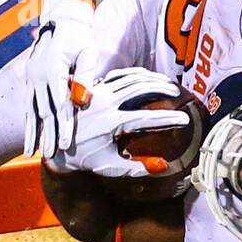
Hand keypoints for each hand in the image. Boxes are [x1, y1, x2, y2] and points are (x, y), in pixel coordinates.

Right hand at [24, 0, 98, 155]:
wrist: (61, 18)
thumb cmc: (80, 35)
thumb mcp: (88, 52)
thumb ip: (87, 76)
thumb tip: (83, 101)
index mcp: (53, 68)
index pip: (60, 103)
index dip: (63, 124)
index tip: (66, 143)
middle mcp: (38, 74)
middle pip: (44, 110)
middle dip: (47, 135)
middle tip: (50, 156)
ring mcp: (31, 77)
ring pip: (31, 110)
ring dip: (32, 132)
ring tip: (31, 153)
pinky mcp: (30, 79)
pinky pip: (28, 103)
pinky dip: (28, 121)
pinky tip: (28, 137)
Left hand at [45, 68, 190, 177]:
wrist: (57, 143)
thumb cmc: (84, 157)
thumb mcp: (109, 167)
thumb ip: (137, 167)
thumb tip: (163, 165)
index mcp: (111, 123)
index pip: (147, 117)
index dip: (168, 118)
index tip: (185, 119)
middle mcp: (106, 103)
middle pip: (141, 88)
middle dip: (162, 88)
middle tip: (177, 93)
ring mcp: (99, 92)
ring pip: (130, 77)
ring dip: (151, 78)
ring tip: (167, 82)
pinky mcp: (94, 87)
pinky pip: (118, 75)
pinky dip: (135, 73)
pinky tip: (146, 77)